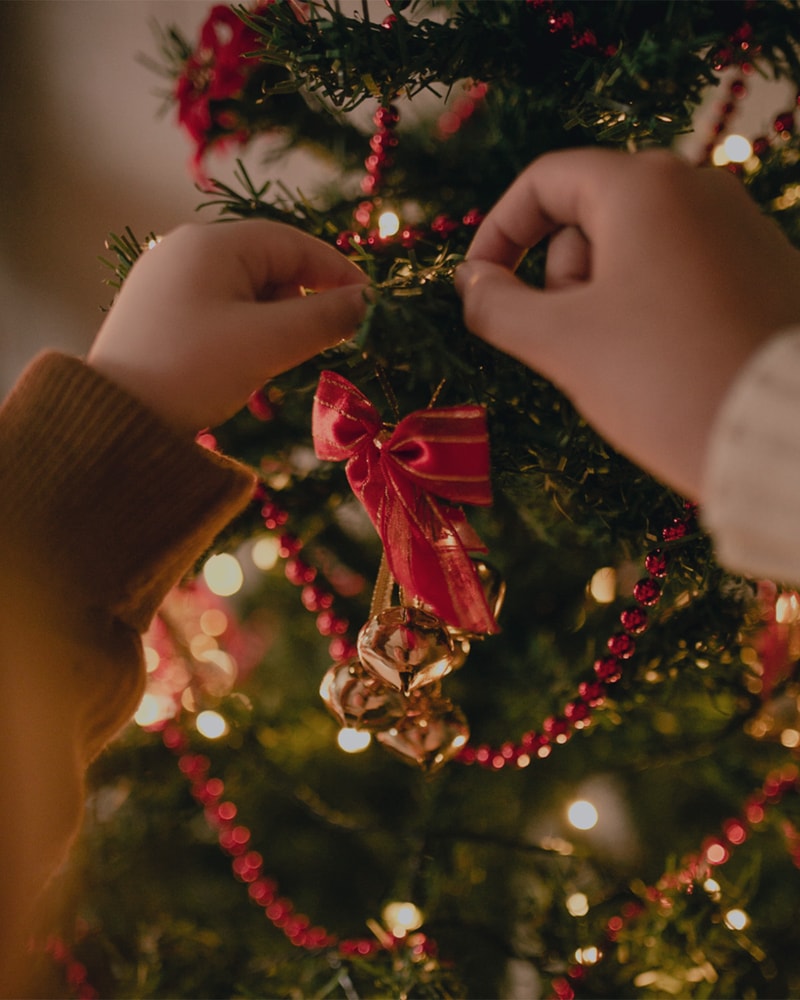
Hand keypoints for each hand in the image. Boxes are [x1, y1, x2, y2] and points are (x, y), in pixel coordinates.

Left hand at [88, 220, 368, 433]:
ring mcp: (168, 282)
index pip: (294, 243)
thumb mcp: (268, 343)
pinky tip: (248, 372)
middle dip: (303, 306)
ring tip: (277, 368)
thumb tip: (369, 303)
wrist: (114, 421)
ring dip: (275, 328)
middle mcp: (186, 251)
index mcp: (211, 243)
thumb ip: (326, 318)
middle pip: (270, 267)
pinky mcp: (159, 314)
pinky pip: (221, 314)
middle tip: (325, 345)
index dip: (338, 272)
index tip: (371, 306)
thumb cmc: (193, 370)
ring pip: (247, 294)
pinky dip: (247, 337)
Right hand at [456, 148, 799, 498]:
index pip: (544, 181)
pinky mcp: (765, 269)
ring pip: (634, 249)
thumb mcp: (562, 343)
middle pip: (589, 216)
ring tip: (620, 363)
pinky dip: (648, 310)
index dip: (498, 232)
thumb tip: (472, 283)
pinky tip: (662, 364)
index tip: (480, 287)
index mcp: (645, 186)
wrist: (786, 435)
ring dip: (601, 302)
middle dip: (560, 280)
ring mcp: (740, 227)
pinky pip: (679, 273)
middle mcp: (699, 188)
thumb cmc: (662, 379)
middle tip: (568, 344)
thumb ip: (497, 306)